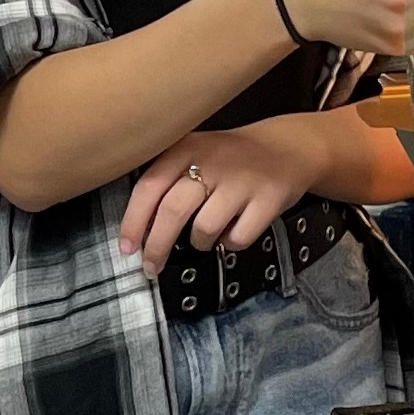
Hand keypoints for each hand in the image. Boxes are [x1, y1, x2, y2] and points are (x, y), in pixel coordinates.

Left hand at [118, 120, 328, 275]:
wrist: (286, 148)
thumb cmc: (229, 159)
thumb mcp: (194, 153)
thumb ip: (166, 180)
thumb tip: (137, 227)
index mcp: (186, 148)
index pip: (149, 186)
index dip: (134, 221)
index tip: (127, 247)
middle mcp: (212, 160)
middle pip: (172, 210)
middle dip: (157, 245)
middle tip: (151, 266)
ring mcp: (242, 180)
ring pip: (204, 228)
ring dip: (200, 242)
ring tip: (205, 236)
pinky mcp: (268, 198)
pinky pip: (238, 238)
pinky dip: (231, 243)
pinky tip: (233, 231)